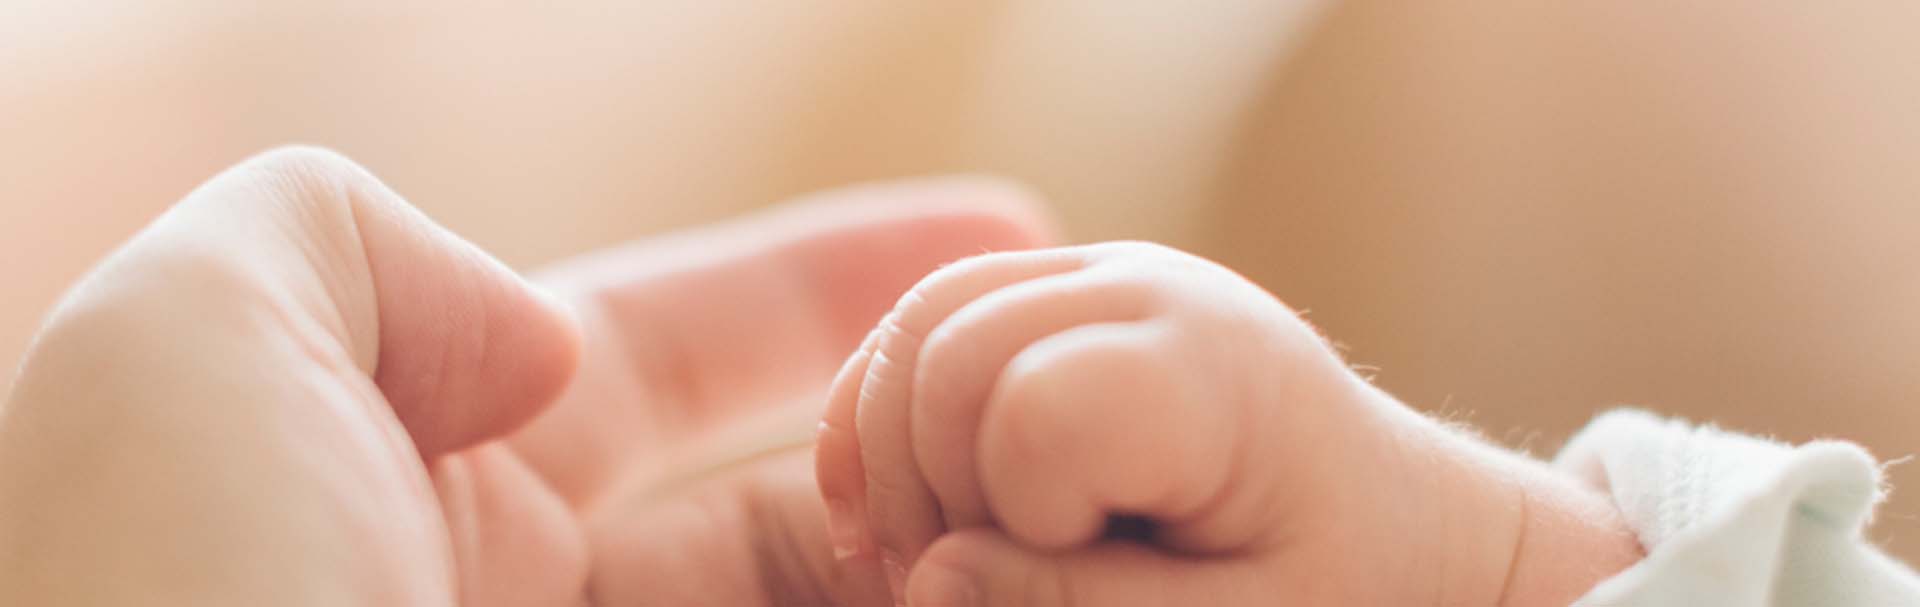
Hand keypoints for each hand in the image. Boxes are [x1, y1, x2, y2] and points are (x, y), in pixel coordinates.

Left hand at [0, 147, 1051, 605]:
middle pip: (785, 510)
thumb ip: (356, 240)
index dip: (828, 276)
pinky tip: (1043, 604)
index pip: (666, 351)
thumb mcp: (185, 338)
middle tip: (1059, 426)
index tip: (1003, 224)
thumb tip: (534, 347)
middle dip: (926, 454)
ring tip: (1079, 540)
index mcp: (416, 487)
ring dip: (964, 577)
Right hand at [814, 242, 1644, 605]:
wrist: (1395, 514)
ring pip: (920, 323)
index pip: (1032, 414)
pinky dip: (885, 408)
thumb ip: (1087, 604)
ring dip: (893, 452)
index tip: (1075, 576)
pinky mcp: (1062, 287)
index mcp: (1212, 375)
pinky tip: (897, 503)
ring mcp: (1100, 272)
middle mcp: (1150, 289)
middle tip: (970, 587)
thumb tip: (930, 580)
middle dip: (928, 490)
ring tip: (941, 552)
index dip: (1017, 520)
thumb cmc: (1340, 580)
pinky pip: (927, 315)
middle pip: (948, 354)